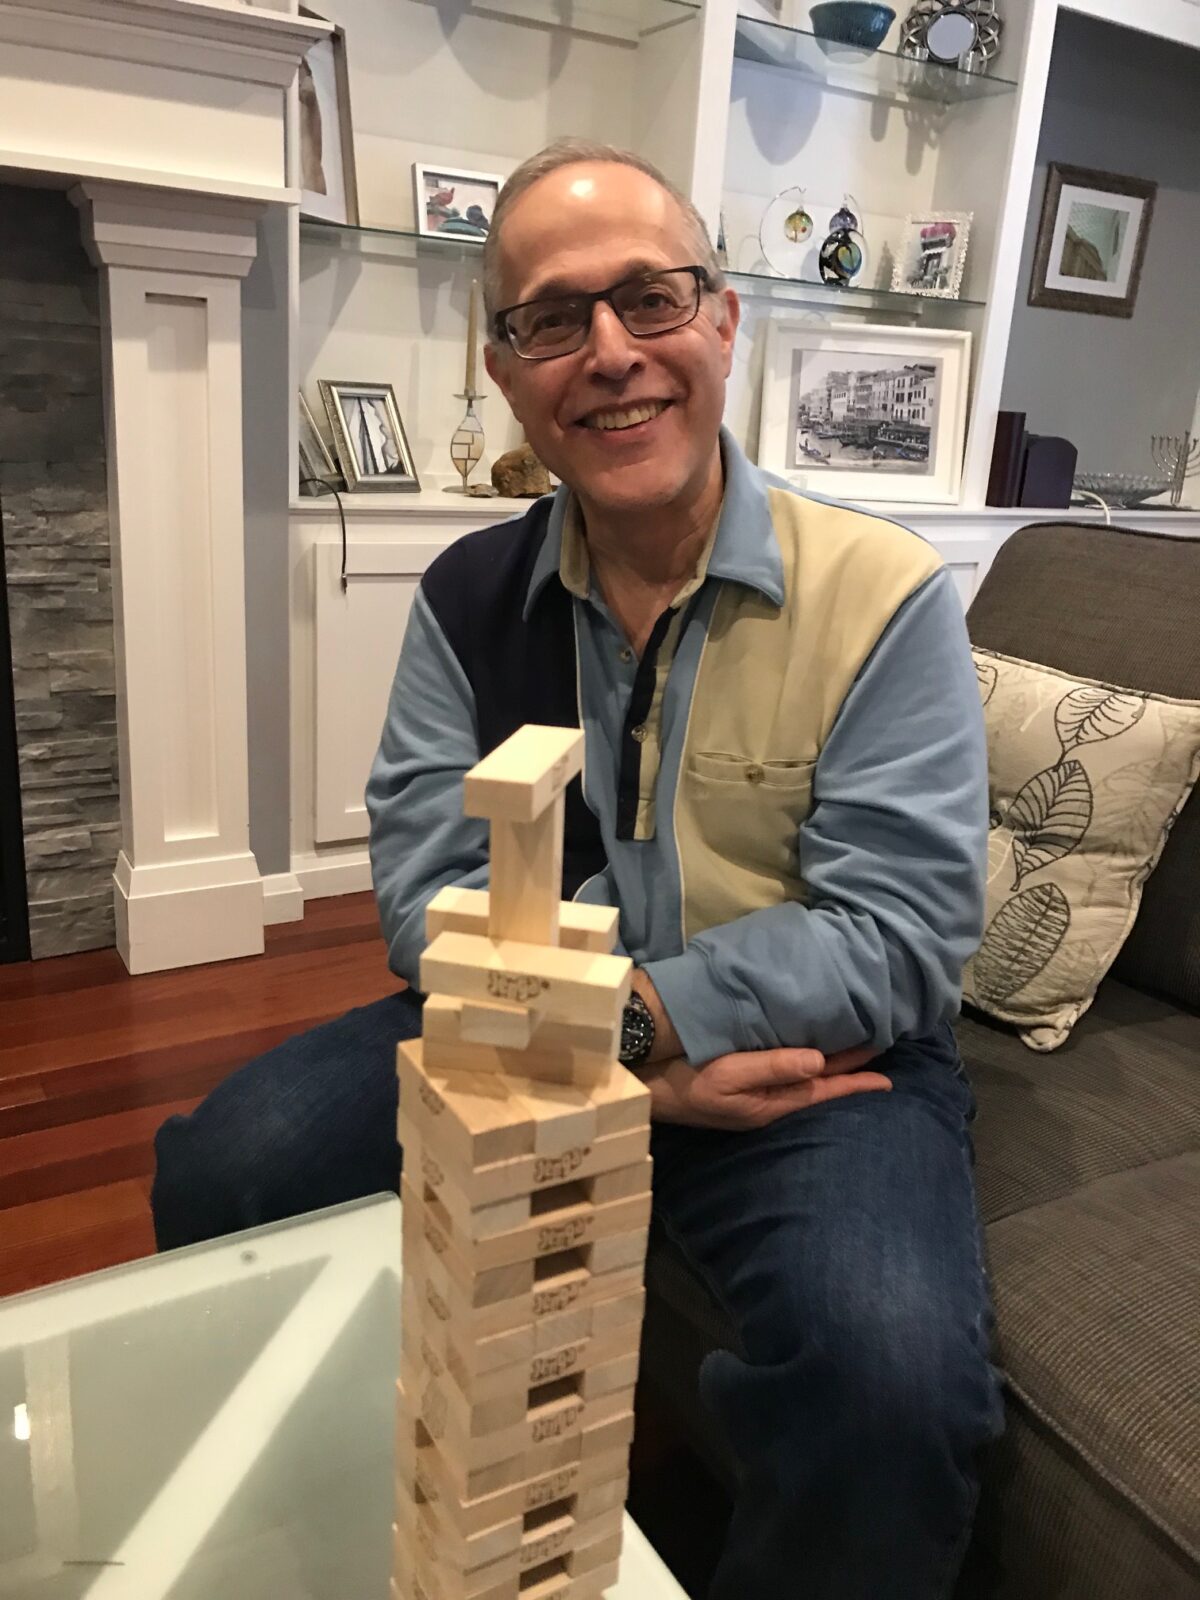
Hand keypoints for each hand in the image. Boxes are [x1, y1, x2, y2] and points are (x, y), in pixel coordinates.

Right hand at [642, 1043, 889, 1130]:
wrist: (643, 1087)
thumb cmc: (684, 1080)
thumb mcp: (728, 1074)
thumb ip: (773, 1066)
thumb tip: (819, 1062)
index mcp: (770, 1104)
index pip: (823, 1092)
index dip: (856, 1082)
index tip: (887, 1076)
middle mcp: (767, 1104)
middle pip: (818, 1087)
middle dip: (850, 1073)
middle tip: (881, 1054)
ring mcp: (754, 1098)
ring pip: (804, 1083)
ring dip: (831, 1069)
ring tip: (856, 1056)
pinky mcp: (740, 1087)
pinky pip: (786, 1077)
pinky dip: (806, 1066)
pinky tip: (811, 1057)